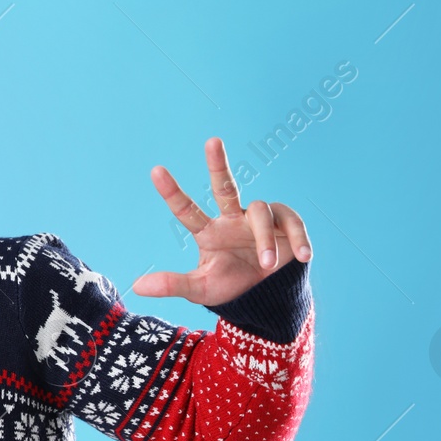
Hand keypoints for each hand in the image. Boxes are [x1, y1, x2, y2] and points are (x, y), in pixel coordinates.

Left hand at [131, 136, 311, 306]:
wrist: (269, 300)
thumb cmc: (233, 287)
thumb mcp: (202, 289)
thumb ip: (173, 284)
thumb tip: (136, 286)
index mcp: (209, 231)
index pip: (187, 210)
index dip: (172, 192)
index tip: (155, 170)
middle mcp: (233, 218)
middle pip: (225, 186)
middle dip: (218, 164)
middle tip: (212, 141)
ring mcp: (260, 219)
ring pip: (261, 211)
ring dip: (265, 240)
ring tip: (267, 266)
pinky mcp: (286, 224)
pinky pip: (292, 223)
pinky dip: (299, 239)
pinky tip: (304, 256)